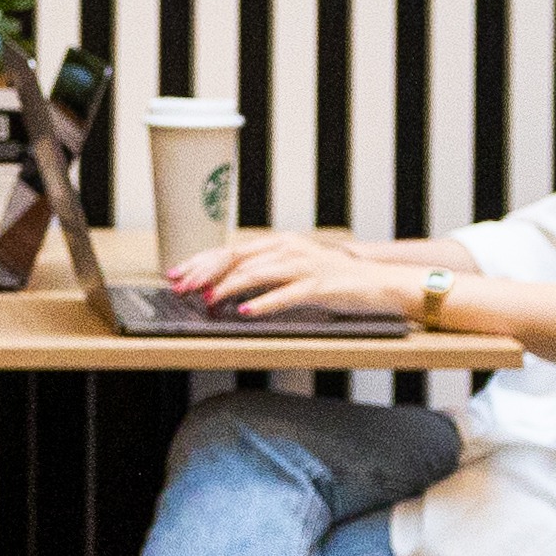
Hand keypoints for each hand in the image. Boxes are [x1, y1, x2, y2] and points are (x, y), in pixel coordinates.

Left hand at [172, 227, 429, 321]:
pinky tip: (247, 312)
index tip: (176, 274)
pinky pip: (287, 294)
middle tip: (183, 287)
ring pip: (258, 273)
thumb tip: (225, 289)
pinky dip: (264, 303)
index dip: (200, 262)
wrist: (379, 283)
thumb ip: (264, 275)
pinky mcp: (321, 286)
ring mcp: (305, 266)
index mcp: (279, 244)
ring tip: (209, 299)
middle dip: (205, 273)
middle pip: (238, 258)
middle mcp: (289, 249)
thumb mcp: (294, 272)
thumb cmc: (334, 281)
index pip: (231, 250)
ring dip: (230, 287)